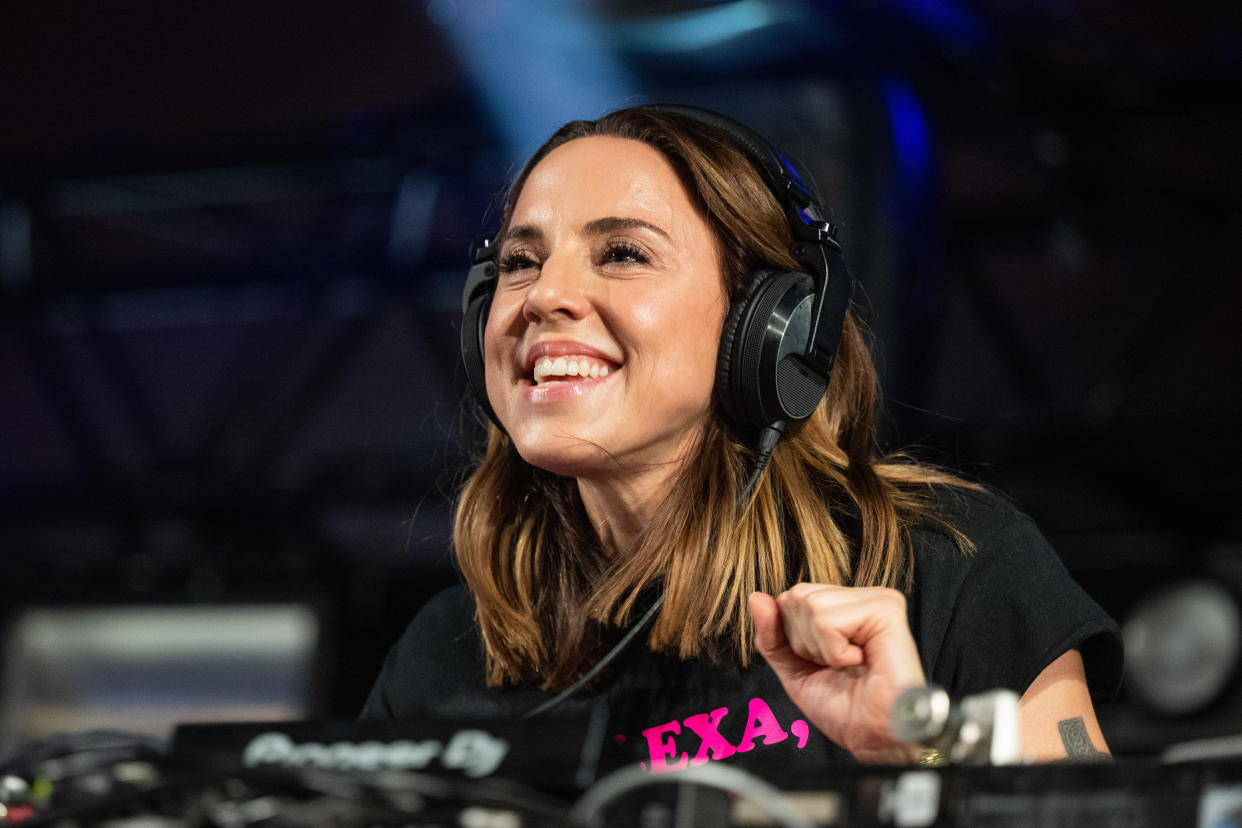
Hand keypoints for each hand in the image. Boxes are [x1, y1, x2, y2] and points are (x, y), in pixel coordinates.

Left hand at [749, 584, 925, 763]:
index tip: (825, 663)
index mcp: (846, 604)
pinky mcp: (885, 611)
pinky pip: (828, 620)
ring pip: (811, 605)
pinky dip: (834, 652)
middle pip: (797, 597)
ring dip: (821, 649)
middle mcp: (864, 597)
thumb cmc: (843, 708)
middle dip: (806, 642)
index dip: (795, 639)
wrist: (872, 739)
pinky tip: (861, 662)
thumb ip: (772, 634)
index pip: (791, 597)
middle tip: (839, 666)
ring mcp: (878, 600)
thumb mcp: (793, 669)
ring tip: (850, 664)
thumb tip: (757, 597)